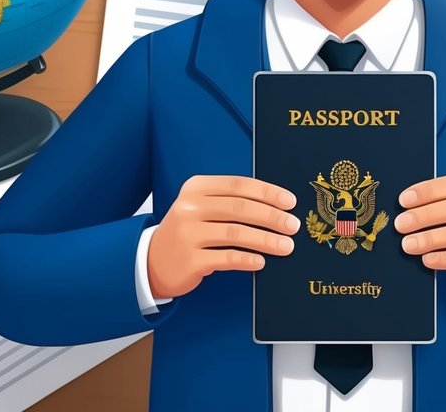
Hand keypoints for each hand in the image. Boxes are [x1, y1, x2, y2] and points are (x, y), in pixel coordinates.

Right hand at [147, 175, 299, 299]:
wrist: (151, 260)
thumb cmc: (188, 232)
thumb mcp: (201, 208)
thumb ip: (230, 202)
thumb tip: (276, 208)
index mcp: (195, 188)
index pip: (238, 185)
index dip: (268, 192)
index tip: (290, 202)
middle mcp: (189, 207)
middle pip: (240, 208)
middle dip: (272, 217)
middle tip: (293, 226)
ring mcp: (188, 234)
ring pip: (236, 234)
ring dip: (266, 240)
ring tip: (286, 246)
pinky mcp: (190, 260)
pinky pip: (226, 258)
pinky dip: (248, 259)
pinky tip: (261, 261)